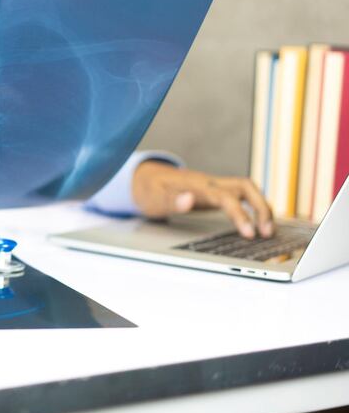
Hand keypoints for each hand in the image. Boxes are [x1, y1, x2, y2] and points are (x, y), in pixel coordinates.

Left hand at [132, 161, 273, 238]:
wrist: (144, 177)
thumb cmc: (150, 190)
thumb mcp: (154, 199)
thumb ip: (171, 200)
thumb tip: (188, 200)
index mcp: (197, 185)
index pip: (226, 197)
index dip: (240, 214)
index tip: (249, 234)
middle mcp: (210, 182)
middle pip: (246, 187)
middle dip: (262, 207)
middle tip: (268, 232)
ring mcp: (214, 186)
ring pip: (246, 189)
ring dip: (261, 207)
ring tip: (268, 231)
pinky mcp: (214, 192)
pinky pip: (240, 196)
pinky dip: (253, 207)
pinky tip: (258, 223)